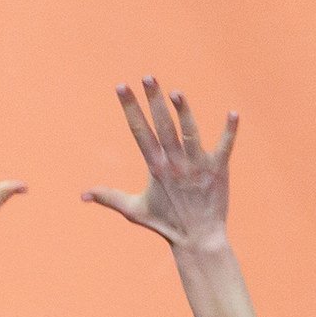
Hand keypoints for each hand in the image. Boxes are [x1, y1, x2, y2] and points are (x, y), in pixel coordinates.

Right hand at [83, 77, 238, 249]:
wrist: (198, 240)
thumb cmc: (166, 224)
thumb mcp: (134, 210)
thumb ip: (109, 197)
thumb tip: (82, 195)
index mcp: (155, 167)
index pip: (139, 131)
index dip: (130, 108)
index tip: (122, 87)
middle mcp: (175, 163)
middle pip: (163, 125)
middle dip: (154, 100)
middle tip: (148, 77)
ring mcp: (197, 166)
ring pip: (190, 132)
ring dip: (183, 112)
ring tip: (175, 92)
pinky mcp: (218, 171)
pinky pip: (225, 147)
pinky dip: (229, 131)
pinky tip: (233, 114)